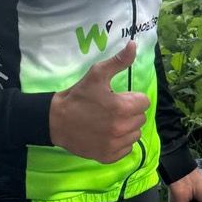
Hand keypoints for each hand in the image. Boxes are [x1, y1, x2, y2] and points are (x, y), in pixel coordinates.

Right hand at [49, 40, 149, 163]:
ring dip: (127, 127)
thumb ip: (119, 61)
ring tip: (110, 121)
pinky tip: (107, 135)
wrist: (57, 120)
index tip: (118, 97)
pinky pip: (126, 149)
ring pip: (135, 134)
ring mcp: (115, 144)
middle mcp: (122, 128)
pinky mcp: (108, 156)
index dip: (132, 98)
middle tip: (112, 109)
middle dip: (130, 112)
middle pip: (140, 118)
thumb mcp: (97, 74)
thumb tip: (134, 45)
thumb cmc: (78, 95)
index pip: (144, 102)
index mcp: (122, 107)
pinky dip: (120, 143)